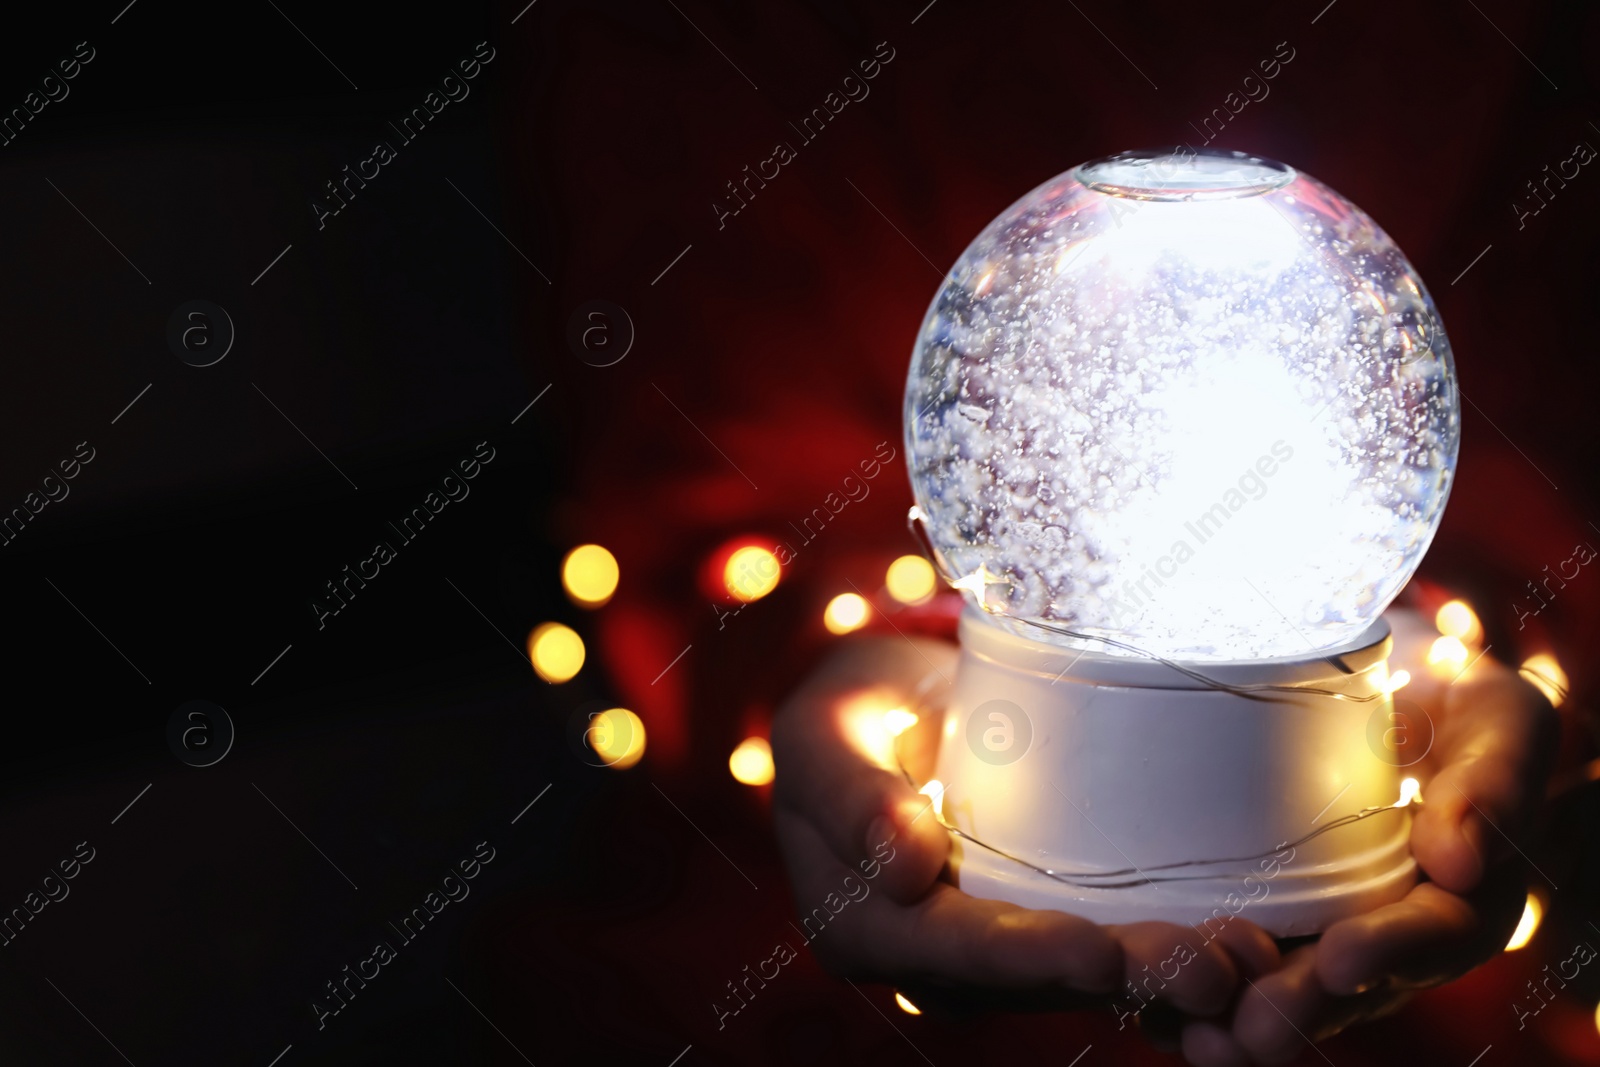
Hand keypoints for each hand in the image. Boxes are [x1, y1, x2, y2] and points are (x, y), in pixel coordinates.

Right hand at [771, 635, 1278, 1020]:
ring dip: (1164, 976)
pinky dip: (1169, 952)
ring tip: (1247, 960)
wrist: (887, 720)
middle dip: (1125, 977)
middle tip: (1211, 969)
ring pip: (1082, 979)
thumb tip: (904, 869)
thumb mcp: (827, 733)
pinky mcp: (1040, 934)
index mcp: (862, 928)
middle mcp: (931, 964)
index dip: (1026, 953)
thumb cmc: (851, 717)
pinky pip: (1105, 955)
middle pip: (1033, 978)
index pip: (951, 947)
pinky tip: (1246, 946)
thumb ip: (851, 794)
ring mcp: (991, 959)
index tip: (1099, 949)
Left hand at [1175, 609, 1558, 1065]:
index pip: (1429, 936)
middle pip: (1343, 988)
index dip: (1388, 951)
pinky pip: (1224, 958)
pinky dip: (1187, 981)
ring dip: (1233, 1013)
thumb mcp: (1498, 726)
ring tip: (1195, 1028)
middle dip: (1294, 1007)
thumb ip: (1490, 783)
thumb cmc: (1456, 707)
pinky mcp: (1253, 907)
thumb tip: (1460, 861)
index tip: (1344, 958)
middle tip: (1252, 1024)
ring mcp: (1314, 928)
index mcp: (1455, 899)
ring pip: (1277, 990)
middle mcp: (1384, 933)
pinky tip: (1147, 989)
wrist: (1393, 697)